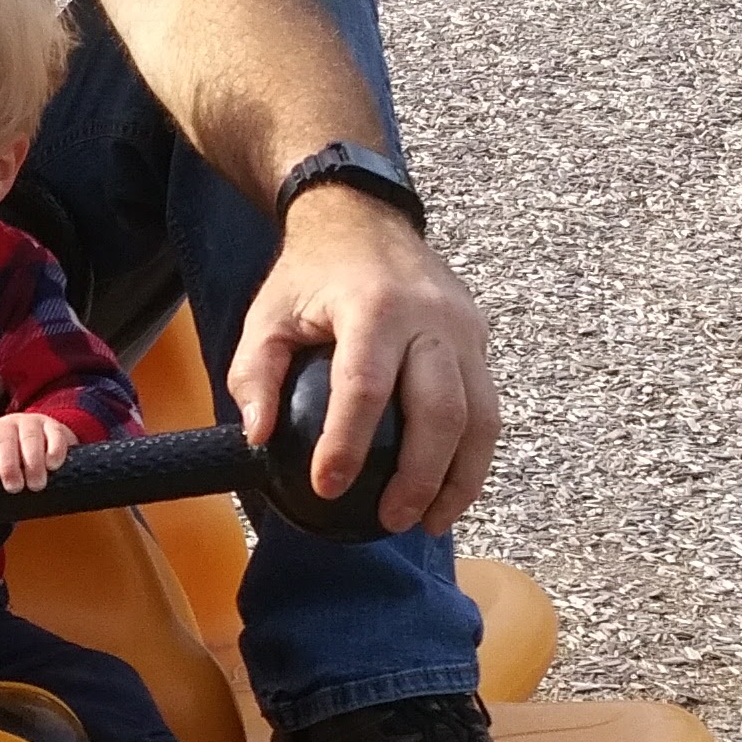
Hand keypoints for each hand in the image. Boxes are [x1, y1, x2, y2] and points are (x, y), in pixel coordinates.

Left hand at [0, 409, 80, 493]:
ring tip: (36, 485)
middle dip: (8, 465)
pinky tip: (53, 465)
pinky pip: (54, 434)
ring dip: (32, 461)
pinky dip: (54, 449)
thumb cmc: (14, 464)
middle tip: (14, 487)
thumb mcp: (0, 479)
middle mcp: (6, 428)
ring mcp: (30, 424)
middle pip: (3, 441)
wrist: (43, 437)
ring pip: (29, 437)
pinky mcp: (53, 427)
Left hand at [226, 191, 497, 534]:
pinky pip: (487, 408)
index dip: (348, 443)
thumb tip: (258, 437)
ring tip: (431, 522)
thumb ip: (254, 374)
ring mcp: (465, 329)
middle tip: (390, 520)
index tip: (328, 487)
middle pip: (441, 410)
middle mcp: (431, 318)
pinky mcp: (480, 340)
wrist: (367, 219)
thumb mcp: (267, 314)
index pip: (365, 386)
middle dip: (419, 476)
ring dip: (459, 479)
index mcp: (374, 306)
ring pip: (480, 417)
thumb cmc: (313, 274)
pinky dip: (473, 458)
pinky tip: (449, 493)